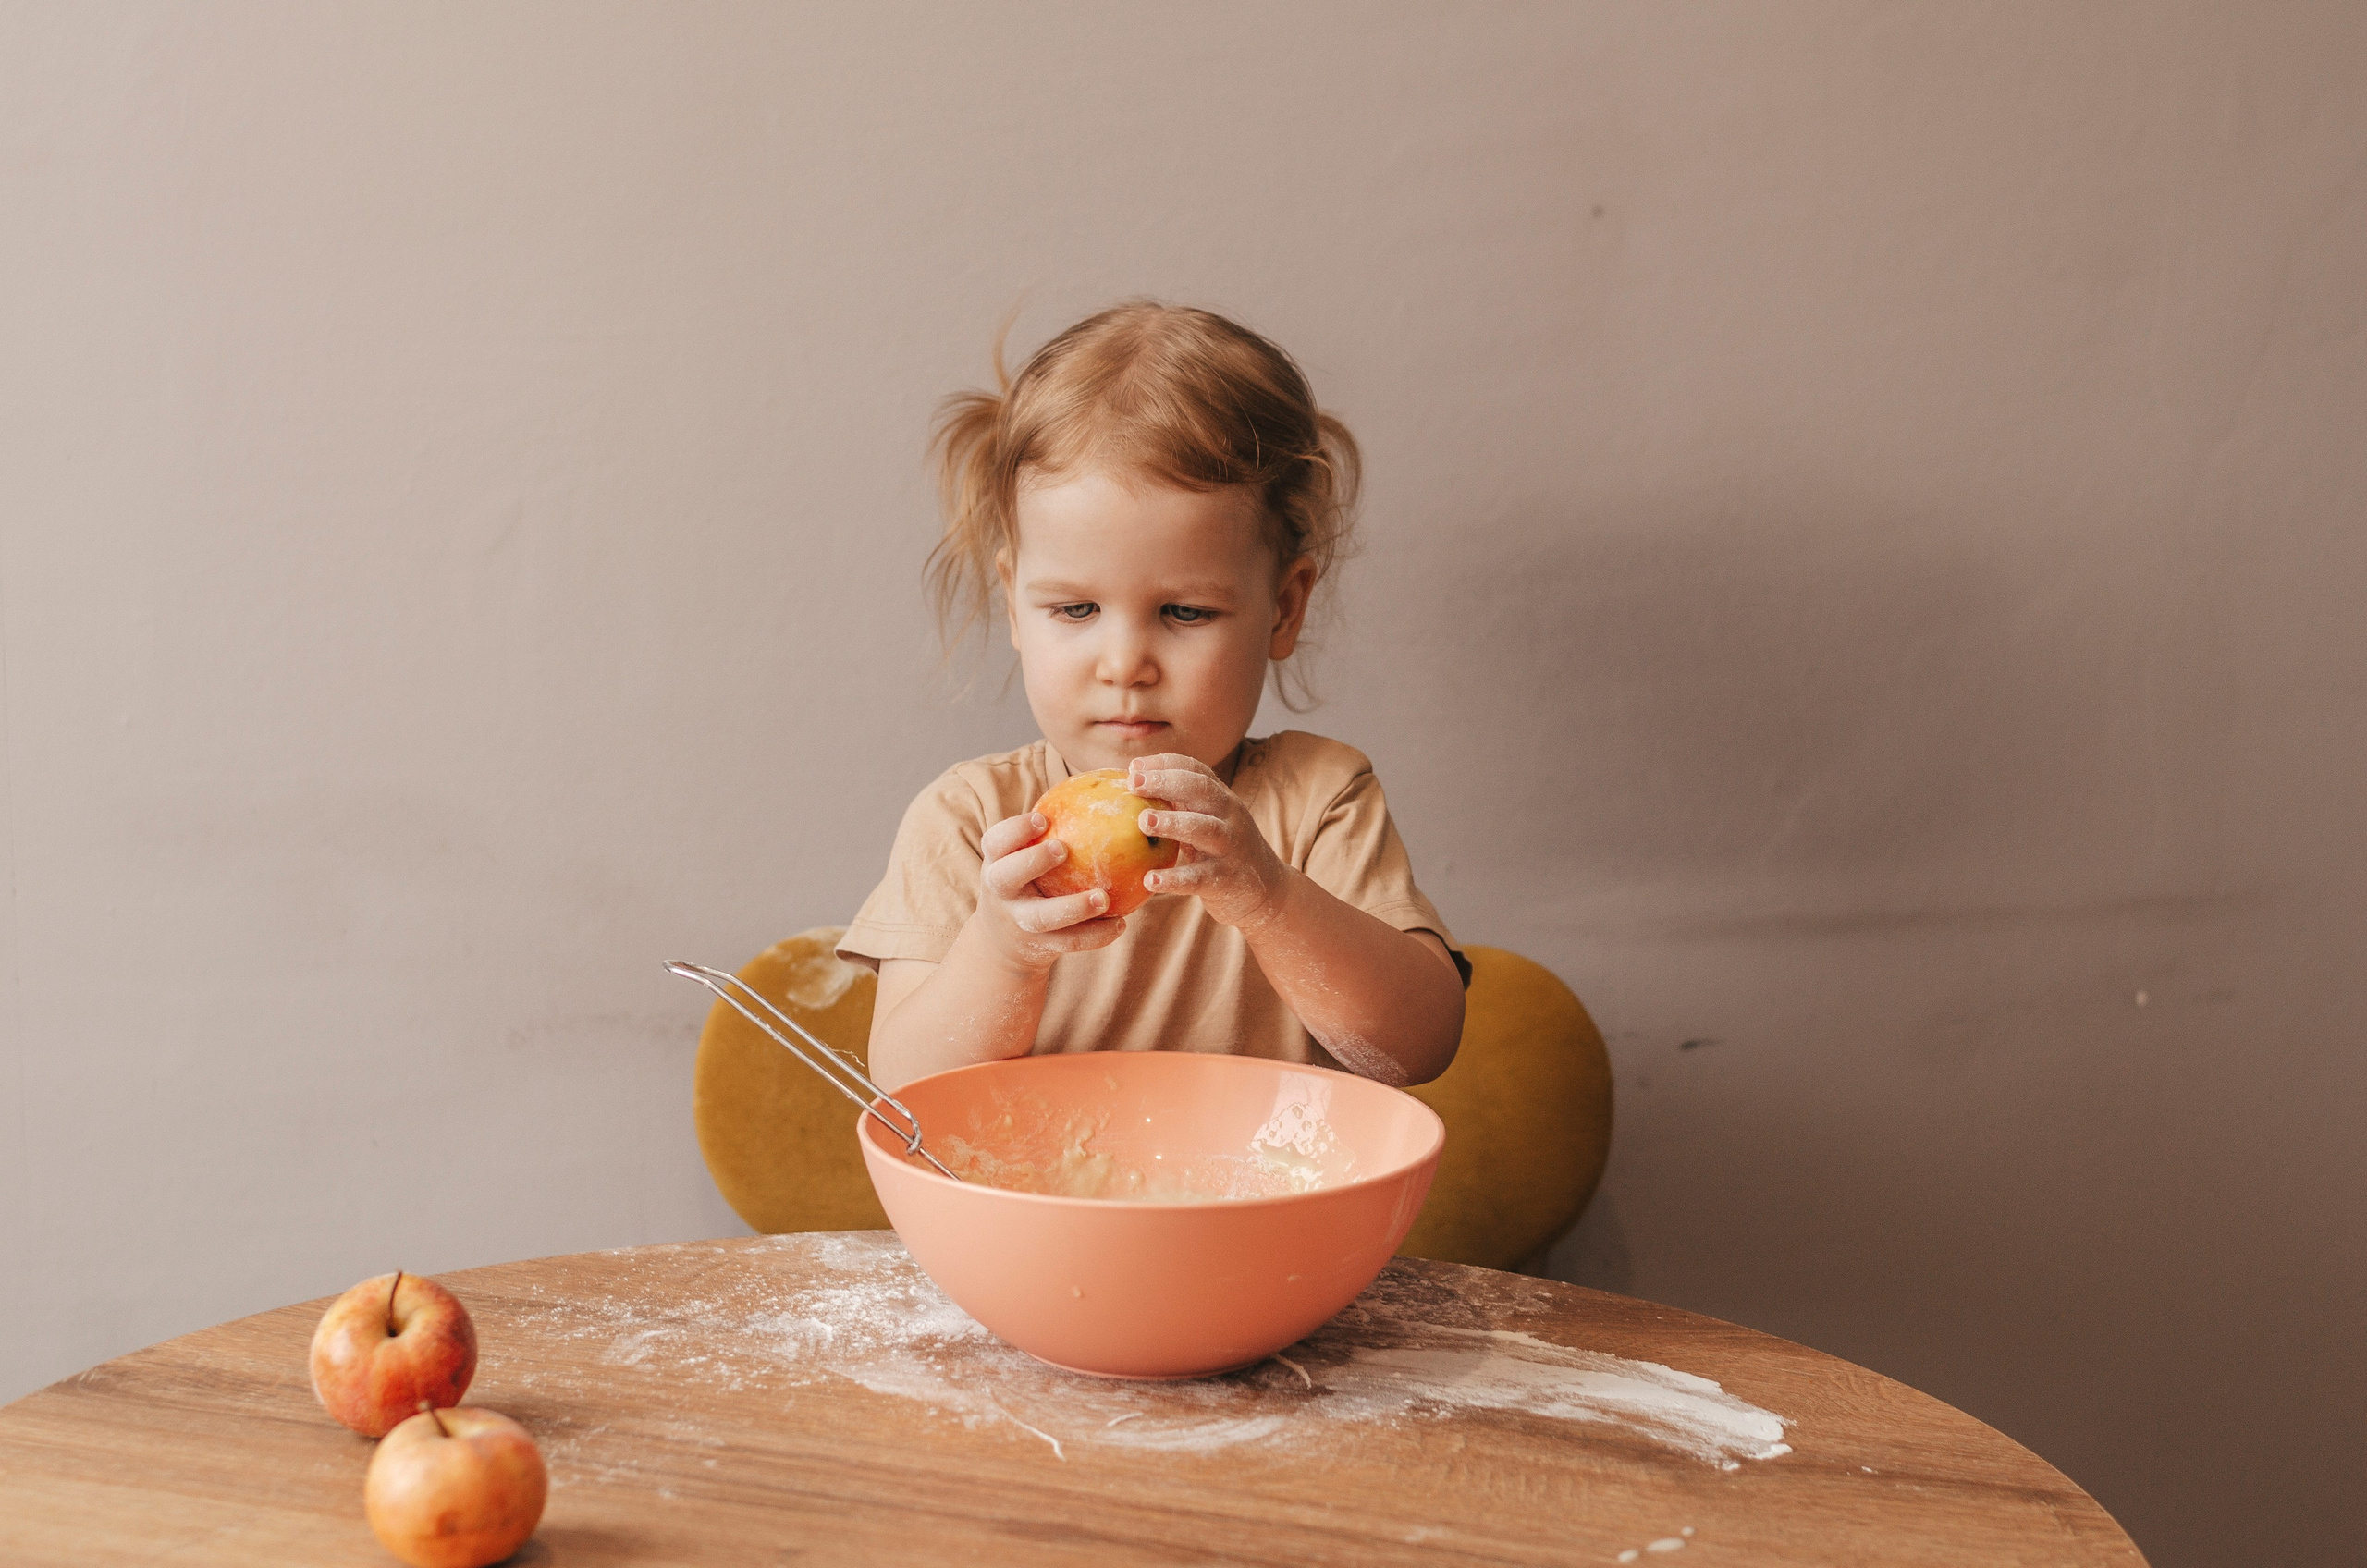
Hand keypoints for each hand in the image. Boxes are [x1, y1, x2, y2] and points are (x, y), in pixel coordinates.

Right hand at [971, 810, 1126, 972]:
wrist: (1004, 939)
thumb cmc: (1027, 879)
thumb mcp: (1023, 855)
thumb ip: (1050, 831)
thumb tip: (1105, 792)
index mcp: (996, 861)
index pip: (996, 842)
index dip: (1016, 830)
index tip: (1043, 819)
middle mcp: (1001, 892)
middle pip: (1007, 876)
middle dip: (1032, 861)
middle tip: (1063, 848)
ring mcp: (1018, 921)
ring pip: (1042, 918)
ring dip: (1073, 908)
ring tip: (1103, 899)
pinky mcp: (1039, 946)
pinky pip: (1069, 942)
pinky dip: (1095, 936)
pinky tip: (1120, 923)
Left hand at [1126, 754, 1290, 930]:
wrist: (1267, 891)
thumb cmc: (1223, 852)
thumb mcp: (1209, 822)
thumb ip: (1181, 805)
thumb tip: (1132, 788)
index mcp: (1222, 799)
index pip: (1197, 770)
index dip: (1165, 764)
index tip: (1134, 767)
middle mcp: (1230, 817)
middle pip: (1202, 789)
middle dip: (1167, 782)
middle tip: (1134, 785)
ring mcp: (1231, 848)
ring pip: (1205, 829)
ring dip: (1173, 823)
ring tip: (1143, 822)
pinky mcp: (1226, 880)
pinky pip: (1199, 878)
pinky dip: (1175, 879)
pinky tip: (1150, 880)